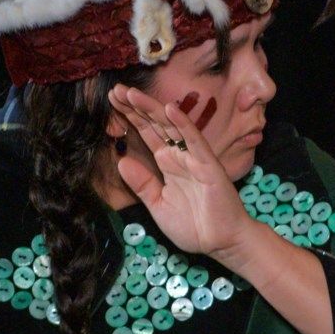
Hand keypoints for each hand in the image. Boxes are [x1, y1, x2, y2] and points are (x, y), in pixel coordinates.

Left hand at [107, 84, 252, 256]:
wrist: (221, 243)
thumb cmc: (194, 226)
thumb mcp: (158, 205)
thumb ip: (142, 184)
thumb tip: (121, 161)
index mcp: (167, 164)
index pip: (146, 134)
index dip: (131, 117)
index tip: (113, 101)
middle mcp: (179, 156)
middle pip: (155, 125)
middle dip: (136, 107)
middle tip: (116, 90)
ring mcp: (194, 158)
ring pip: (171, 127)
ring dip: (152, 109)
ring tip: (132, 93)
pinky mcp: (208, 165)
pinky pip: (194, 140)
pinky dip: (183, 124)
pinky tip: (170, 109)